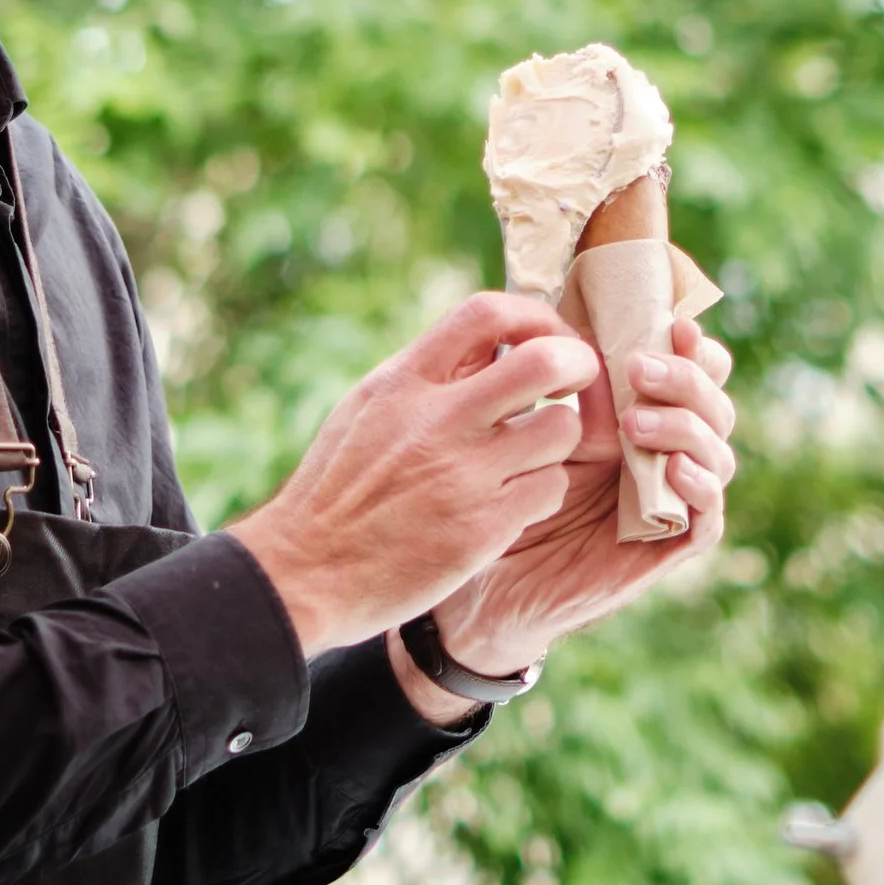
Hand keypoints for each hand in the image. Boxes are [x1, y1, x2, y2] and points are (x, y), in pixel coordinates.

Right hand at [228, 293, 597, 657]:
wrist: (306, 572)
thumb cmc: (338, 488)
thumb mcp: (368, 408)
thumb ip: (426, 375)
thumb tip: (493, 343)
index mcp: (404, 381)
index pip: (487, 312)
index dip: (535, 316)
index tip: (545, 337)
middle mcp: (437, 420)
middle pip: (546, 361)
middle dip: (578, 365)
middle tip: (574, 384)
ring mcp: (464, 475)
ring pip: (562, 429)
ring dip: (557, 440)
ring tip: (530, 455)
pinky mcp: (482, 529)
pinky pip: (550, 489)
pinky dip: (541, 492)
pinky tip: (513, 502)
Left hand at [422, 315, 735, 690]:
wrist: (482, 585)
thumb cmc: (500, 494)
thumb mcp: (526, 427)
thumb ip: (554, 384)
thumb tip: (563, 324)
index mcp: (638, 412)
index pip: (691, 366)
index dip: (693, 342)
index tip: (671, 320)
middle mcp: (664, 451)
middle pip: (714, 402)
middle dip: (688, 379)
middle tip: (640, 369)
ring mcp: (669, 500)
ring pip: (717, 454)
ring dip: (686, 428)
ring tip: (636, 422)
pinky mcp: (663, 549)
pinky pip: (706, 520)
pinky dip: (700, 490)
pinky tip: (674, 471)